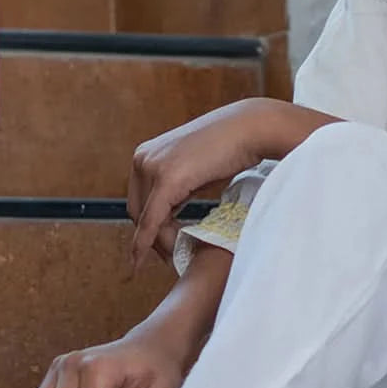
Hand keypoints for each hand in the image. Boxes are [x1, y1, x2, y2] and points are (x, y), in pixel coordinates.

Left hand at [127, 100, 265, 271]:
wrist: (251, 128)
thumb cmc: (231, 147)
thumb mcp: (195, 170)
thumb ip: (179, 187)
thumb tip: (172, 211)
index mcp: (146, 154)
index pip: (139, 200)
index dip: (147, 227)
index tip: (162, 246)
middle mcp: (142, 158)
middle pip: (136, 211)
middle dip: (150, 237)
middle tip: (171, 257)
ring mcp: (152, 167)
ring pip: (143, 219)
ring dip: (157, 242)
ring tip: (177, 256)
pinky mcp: (166, 179)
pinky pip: (152, 220)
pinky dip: (147, 242)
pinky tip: (146, 259)